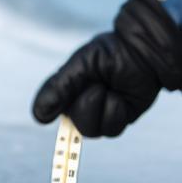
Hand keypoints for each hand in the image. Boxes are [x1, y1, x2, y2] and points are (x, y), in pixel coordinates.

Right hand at [32, 0, 181, 137]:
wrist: (143, 52)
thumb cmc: (110, 53)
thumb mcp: (80, 65)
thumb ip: (59, 88)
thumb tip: (38, 116)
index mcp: (66, 90)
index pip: (48, 109)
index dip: (52, 109)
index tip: (51, 110)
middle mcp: (79, 105)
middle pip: (73, 124)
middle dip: (86, 103)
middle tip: (97, 83)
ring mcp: (99, 115)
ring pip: (91, 130)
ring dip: (103, 105)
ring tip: (109, 88)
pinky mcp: (117, 120)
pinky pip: (111, 128)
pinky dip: (116, 111)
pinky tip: (121, 96)